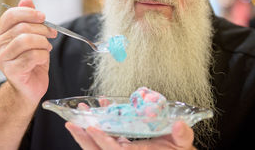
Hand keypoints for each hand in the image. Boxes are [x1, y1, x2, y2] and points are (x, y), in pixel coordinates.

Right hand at [0, 0, 56, 106]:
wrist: (31, 87)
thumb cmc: (32, 60)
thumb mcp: (32, 36)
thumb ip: (28, 18)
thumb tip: (26, 0)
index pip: (10, 15)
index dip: (29, 13)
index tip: (43, 17)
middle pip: (21, 27)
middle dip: (42, 29)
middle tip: (52, 34)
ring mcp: (1, 59)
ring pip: (26, 41)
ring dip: (43, 43)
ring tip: (46, 48)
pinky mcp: (10, 71)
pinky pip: (32, 56)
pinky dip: (43, 56)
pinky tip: (43, 60)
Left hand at [65, 121, 194, 149]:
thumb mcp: (183, 145)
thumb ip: (182, 136)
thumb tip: (179, 125)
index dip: (102, 140)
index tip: (92, 127)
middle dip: (83, 137)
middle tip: (72, 122)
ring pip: (98, 145)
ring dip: (86, 131)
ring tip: (79, 115)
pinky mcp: (123, 146)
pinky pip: (107, 136)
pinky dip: (101, 124)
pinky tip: (101, 108)